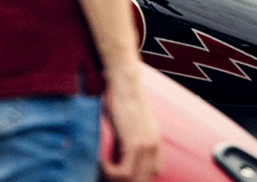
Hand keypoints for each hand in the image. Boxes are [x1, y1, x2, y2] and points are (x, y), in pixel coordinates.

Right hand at [101, 67, 161, 181]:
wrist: (125, 85)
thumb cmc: (121, 102)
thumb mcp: (127, 128)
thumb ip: (125, 146)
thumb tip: (116, 162)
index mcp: (155, 141)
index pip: (154, 170)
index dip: (138, 175)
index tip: (120, 172)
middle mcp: (154, 145)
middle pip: (144, 177)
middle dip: (125, 180)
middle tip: (108, 173)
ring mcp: (146, 145)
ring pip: (133, 179)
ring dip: (114, 177)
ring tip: (103, 168)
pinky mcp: (134, 143)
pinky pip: (123, 171)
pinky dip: (109, 171)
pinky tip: (101, 161)